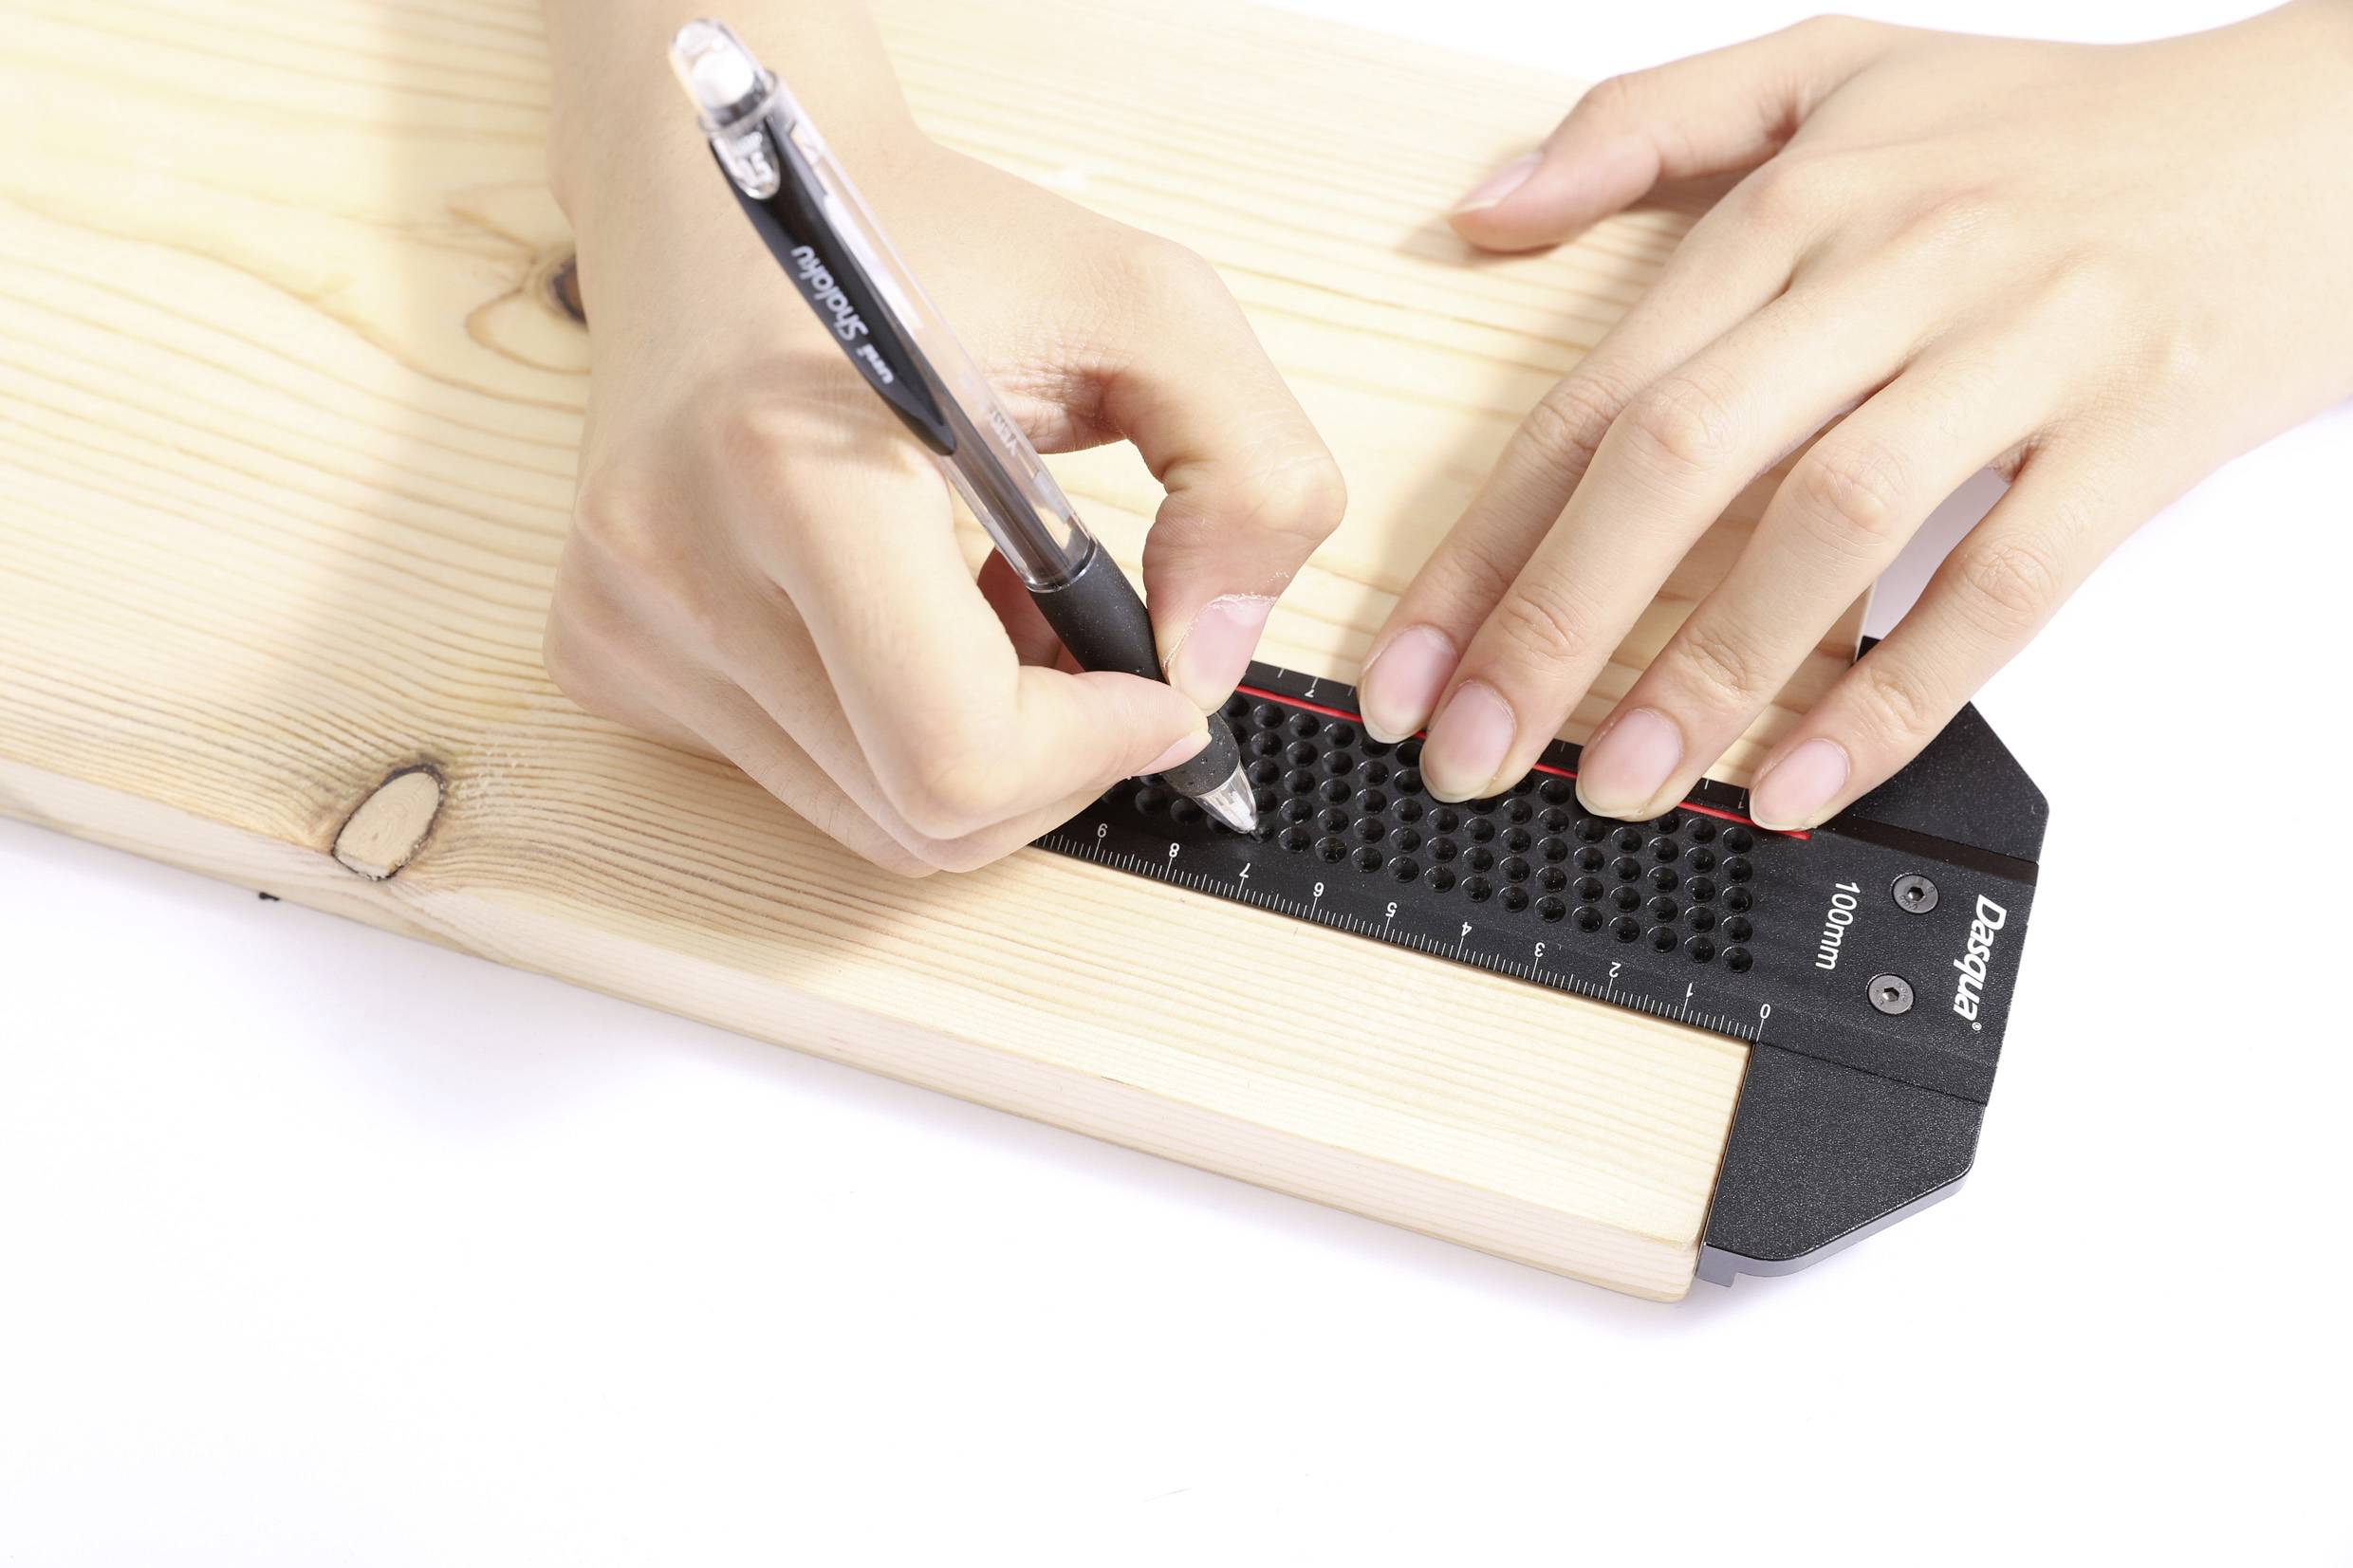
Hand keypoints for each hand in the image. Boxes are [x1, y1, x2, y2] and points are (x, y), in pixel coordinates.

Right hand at [544, 123, 1340, 874]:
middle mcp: (676, 564)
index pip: (955, 754)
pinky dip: (887, 732)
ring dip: (975, 750)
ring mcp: (625, 620)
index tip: (1157, 689)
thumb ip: (1253, 478)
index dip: (1092, 755)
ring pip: (864, 819)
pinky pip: (797, 775)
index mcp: (791, 472)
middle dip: (1049, 765)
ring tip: (998, 612)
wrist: (725, 188)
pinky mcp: (603, 650)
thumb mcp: (1151, 308)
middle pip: (918, 819)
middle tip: (1093, 652)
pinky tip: (909, 613)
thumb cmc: (934, 241)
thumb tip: (1210, 662)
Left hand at [1357, 3, 2352, 826]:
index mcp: (1802, 197)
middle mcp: (1895, 261)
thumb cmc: (2061, 128)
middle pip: (1681, 455)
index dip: (1487, 541)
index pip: (1598, 391)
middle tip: (1477, 756)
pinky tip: (1805, 781)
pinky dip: (1900, 693)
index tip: (1413, 663)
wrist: (2324, 130)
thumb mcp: (1841, 66)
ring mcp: (2021, 341)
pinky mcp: (2139, 421)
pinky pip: (2005, 578)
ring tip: (1619, 786)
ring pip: (1830, 520)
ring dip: (1709, 670)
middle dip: (1555, 623)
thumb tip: (1484, 212)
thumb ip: (1648, 126)